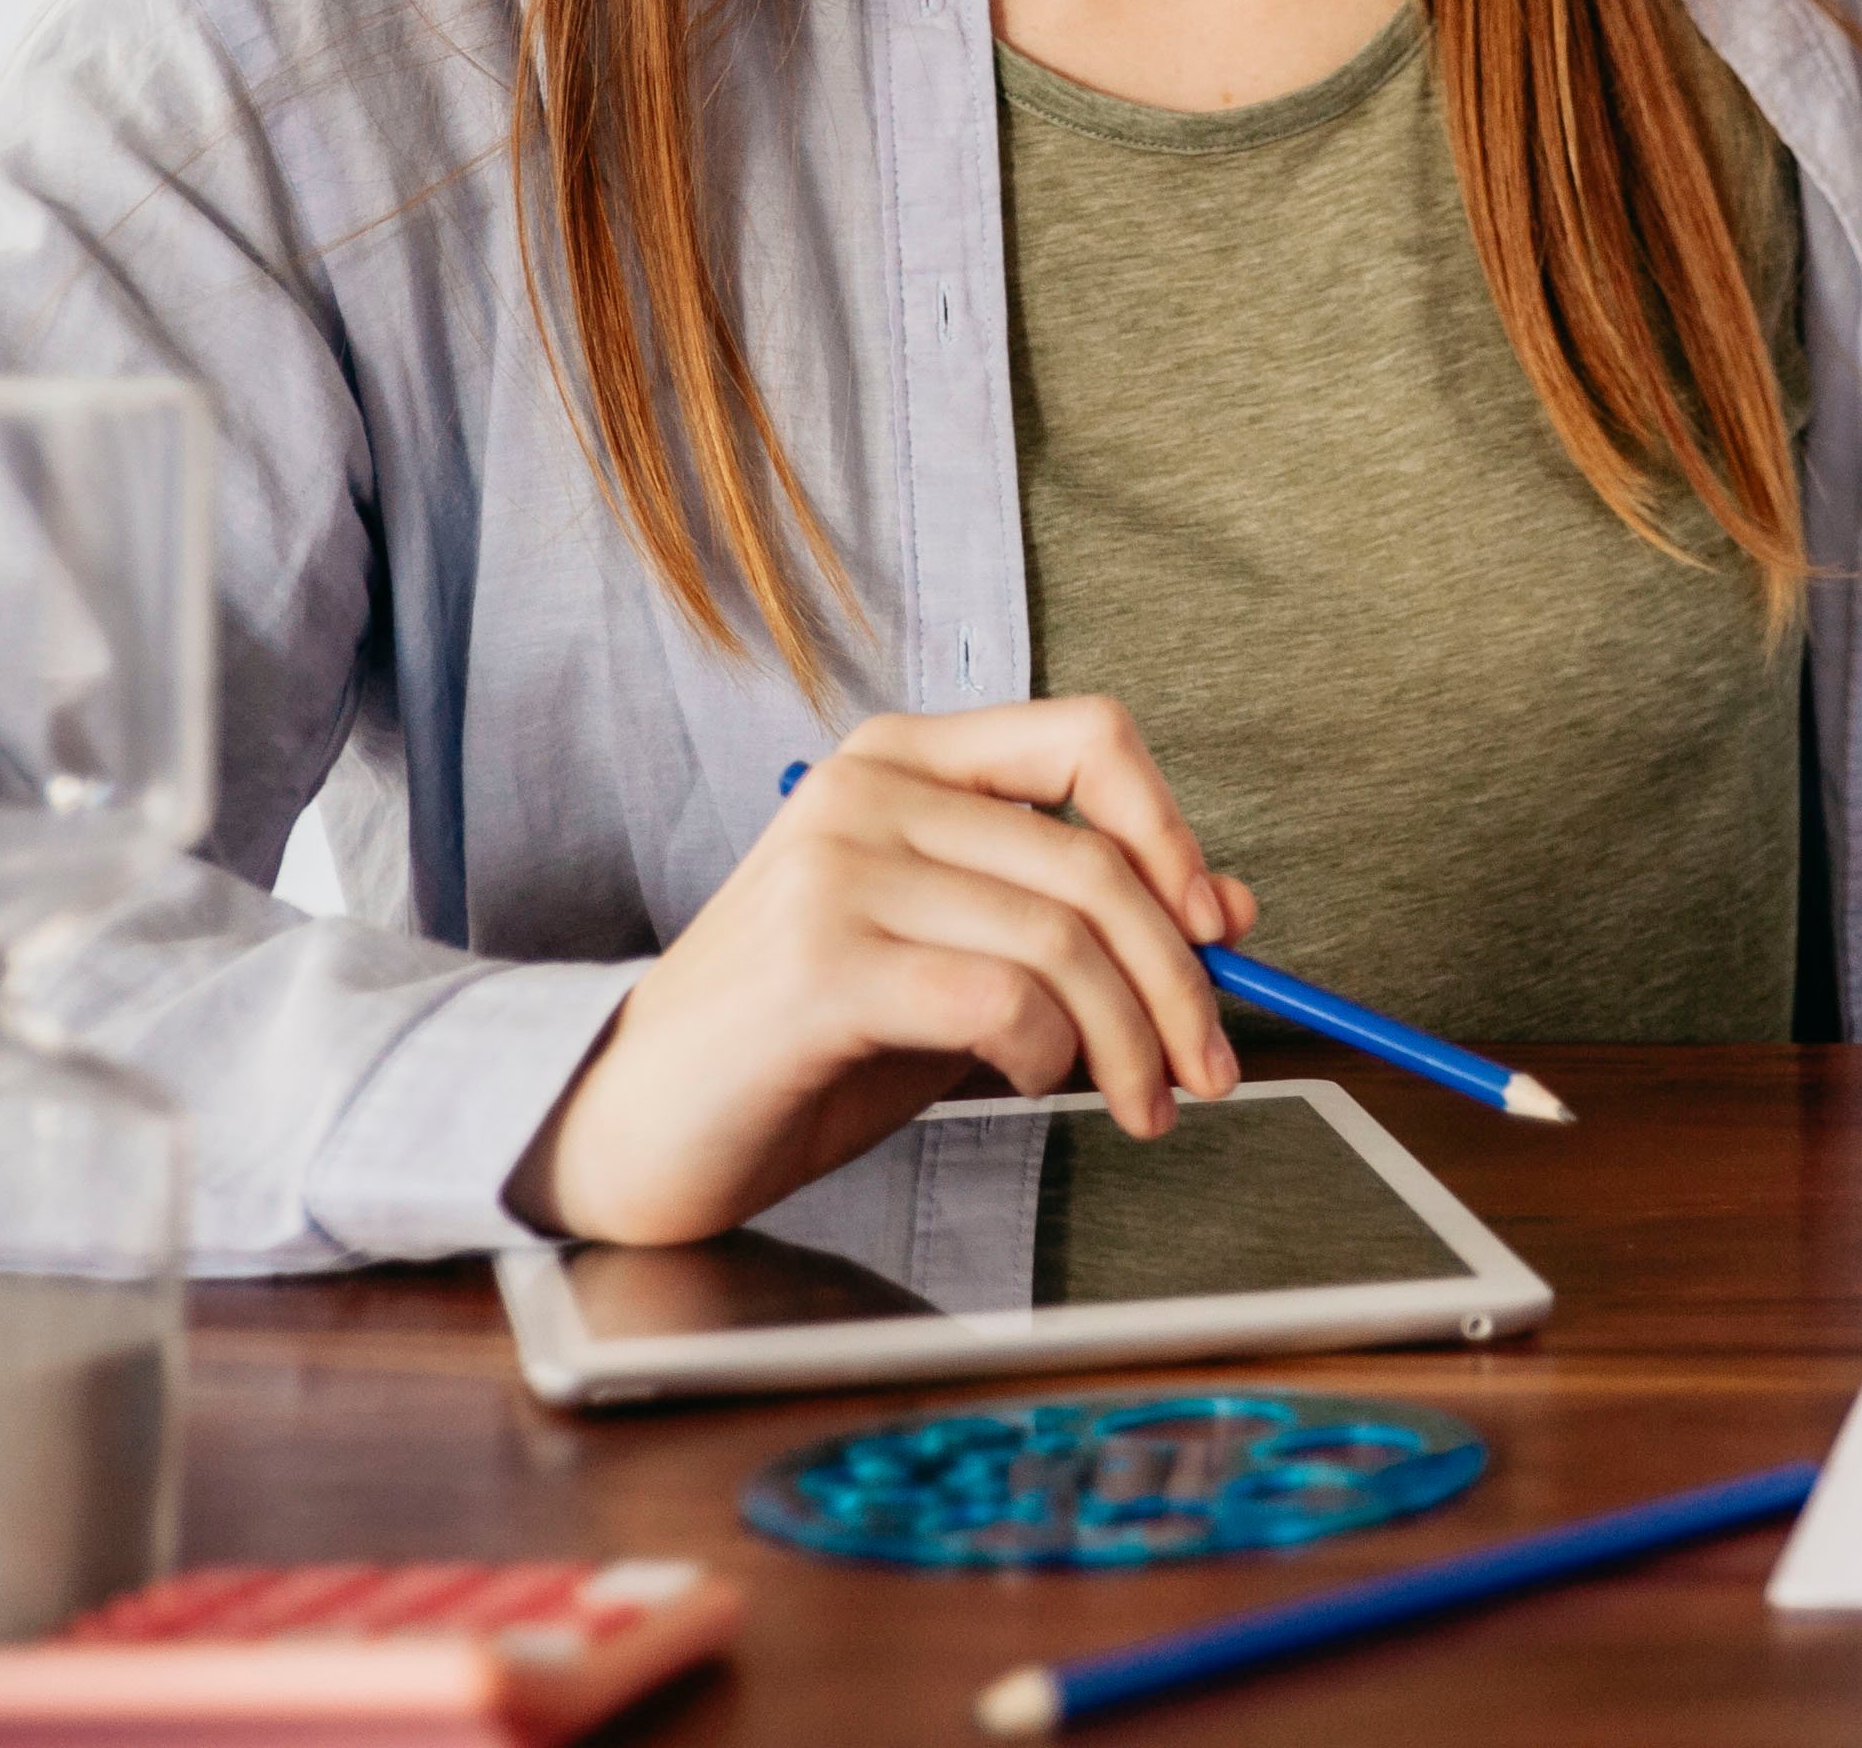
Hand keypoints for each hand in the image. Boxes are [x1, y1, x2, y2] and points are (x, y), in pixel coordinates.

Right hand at [509, 698, 1261, 1249]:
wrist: (631, 1123)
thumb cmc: (801, 1042)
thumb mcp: (963, 962)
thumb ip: (1077, 924)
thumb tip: (1230, 911)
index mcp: (904, 761)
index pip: (1089, 738)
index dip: (1173, 830)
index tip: (1213, 929)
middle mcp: (867, 793)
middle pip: (1094, 863)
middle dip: (1179, 980)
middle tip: (1210, 1065)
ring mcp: (836, 871)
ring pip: (1061, 938)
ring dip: (1129, 1039)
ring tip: (1141, 1102)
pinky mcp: (819, 964)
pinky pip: (1000, 1001)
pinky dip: (1047, 1054)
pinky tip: (1030, 1084)